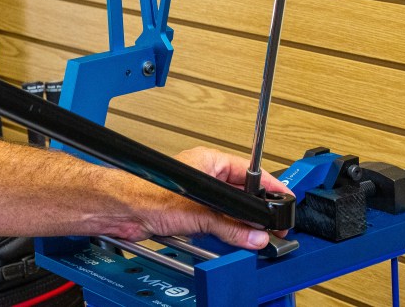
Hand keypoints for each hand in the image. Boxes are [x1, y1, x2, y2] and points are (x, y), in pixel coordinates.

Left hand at [121, 147, 291, 249]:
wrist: (120, 209)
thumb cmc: (146, 191)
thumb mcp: (198, 210)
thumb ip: (230, 225)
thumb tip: (254, 235)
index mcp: (209, 162)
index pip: (249, 174)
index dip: (268, 188)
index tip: (284, 200)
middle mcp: (204, 177)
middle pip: (240, 196)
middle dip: (254, 213)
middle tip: (271, 227)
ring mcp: (196, 198)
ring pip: (228, 213)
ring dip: (238, 227)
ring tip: (252, 238)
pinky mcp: (188, 215)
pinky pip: (214, 226)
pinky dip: (223, 234)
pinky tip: (229, 242)